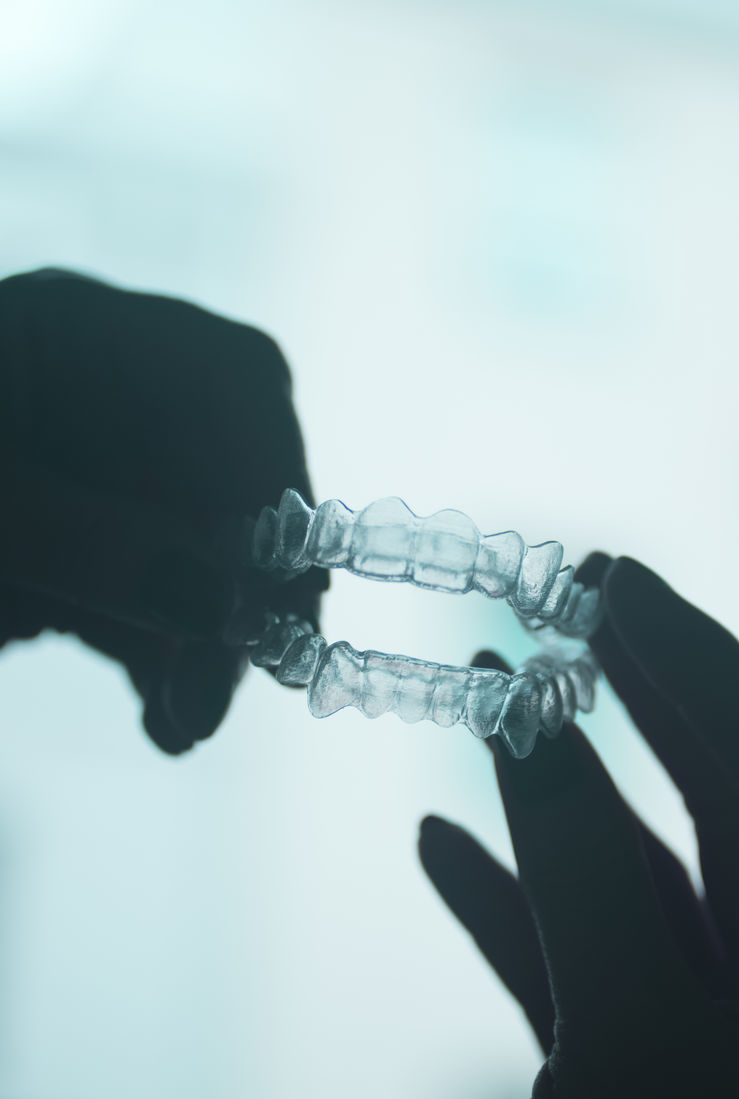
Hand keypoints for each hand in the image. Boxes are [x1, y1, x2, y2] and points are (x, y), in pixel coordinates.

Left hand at [0, 268, 326, 751]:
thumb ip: (87, 548)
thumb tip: (226, 599)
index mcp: (64, 336)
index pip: (228, 379)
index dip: (273, 484)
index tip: (275, 596)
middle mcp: (90, 391)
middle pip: (226, 471)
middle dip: (242, 584)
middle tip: (230, 684)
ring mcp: (81, 472)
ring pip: (197, 548)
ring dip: (208, 639)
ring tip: (188, 723)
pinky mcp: (67, 548)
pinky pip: (151, 596)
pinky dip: (168, 657)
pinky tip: (168, 719)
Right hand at [420, 556, 738, 1098]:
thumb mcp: (627, 1027)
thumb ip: (578, 859)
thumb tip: (523, 713)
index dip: (691, 661)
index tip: (613, 578)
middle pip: (721, 802)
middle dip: (639, 700)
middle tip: (574, 602)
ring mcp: (719, 1031)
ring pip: (638, 871)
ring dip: (552, 793)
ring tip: (486, 695)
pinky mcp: (640, 1071)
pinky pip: (578, 952)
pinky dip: (511, 899)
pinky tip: (440, 843)